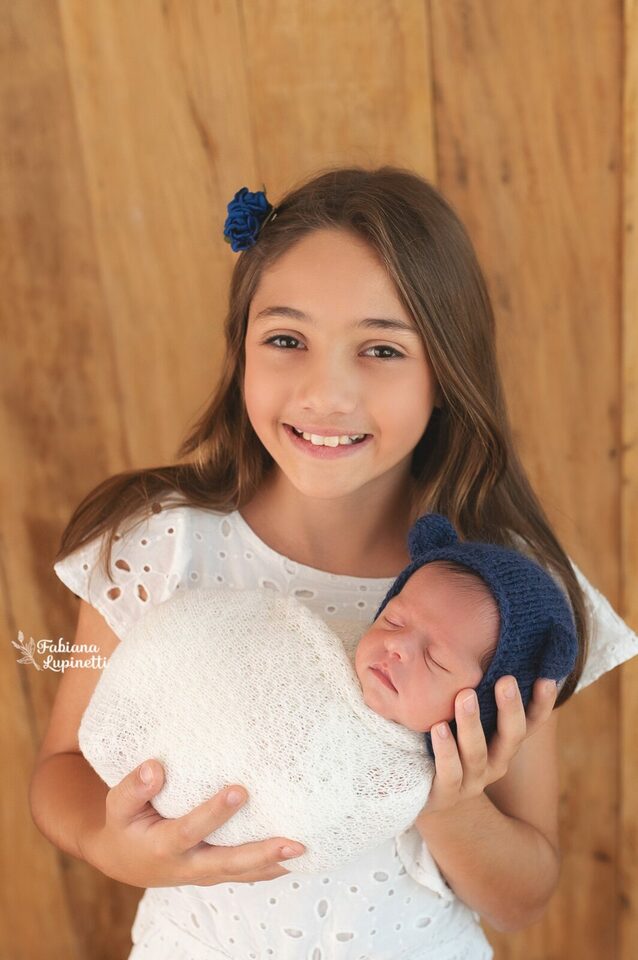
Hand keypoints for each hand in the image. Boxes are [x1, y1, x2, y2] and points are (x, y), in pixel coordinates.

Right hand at [81, 759, 305, 887]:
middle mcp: (189, 865)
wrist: (126, 859)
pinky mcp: (217, 872)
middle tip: (292, 842)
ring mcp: (206, 872)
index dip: (214, 813)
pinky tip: (298, 857)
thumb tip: (155, 768)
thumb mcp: (117, 807)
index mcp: (163, 846)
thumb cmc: (126, 825)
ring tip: (305, 850)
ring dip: (275, 864)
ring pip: (243, 873)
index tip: (239, 790)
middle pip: (228, 862)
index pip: (191, 830)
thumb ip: (133, 788)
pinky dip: (272, 868)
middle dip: (261, 853)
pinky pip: (247, 873)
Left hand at [421, 676, 557, 815]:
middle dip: (510, 709)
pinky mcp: (445, 794)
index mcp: (504, 743)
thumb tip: (483, 640)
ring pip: (478, 754)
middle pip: (511, 737)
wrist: (424, 792)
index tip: (547, 677)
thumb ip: (476, 690)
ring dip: (472, 725)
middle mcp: (496, 762)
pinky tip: (438, 729)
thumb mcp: (464, 716)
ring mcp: (472, 781)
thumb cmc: (448, 740)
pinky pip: (449, 773)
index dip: (542, 703)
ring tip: (465, 697)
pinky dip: (446, 751)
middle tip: (505, 680)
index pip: (531, 723)